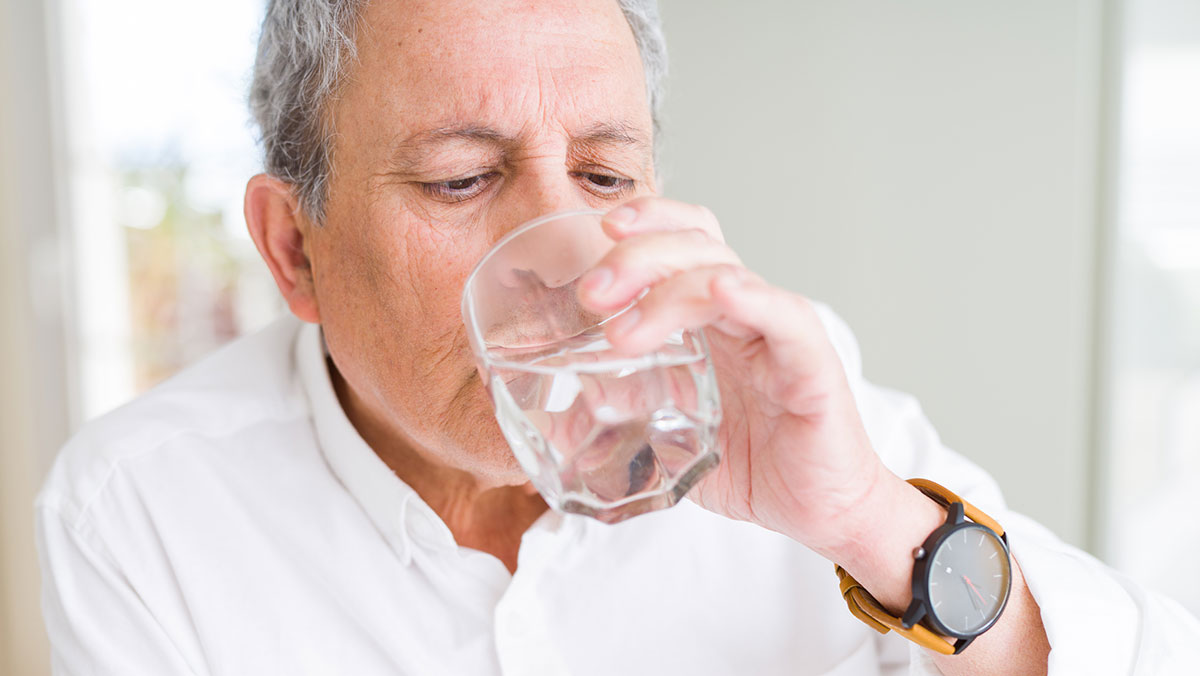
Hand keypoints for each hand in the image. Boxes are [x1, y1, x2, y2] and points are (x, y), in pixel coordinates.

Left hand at [578, 197, 898, 559]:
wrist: (820, 511)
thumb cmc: (754, 464)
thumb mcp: (670, 434)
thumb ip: (621, 413)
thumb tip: (555, 417)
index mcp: (713, 317)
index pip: (684, 241)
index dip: (648, 222)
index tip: (602, 229)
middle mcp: (746, 313)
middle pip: (696, 247)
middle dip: (637, 258)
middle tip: (593, 294)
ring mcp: (780, 333)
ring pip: (726, 275)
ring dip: (668, 293)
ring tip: (622, 335)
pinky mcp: (813, 366)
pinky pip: (785, 319)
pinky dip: (754, 299)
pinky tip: (722, 293)